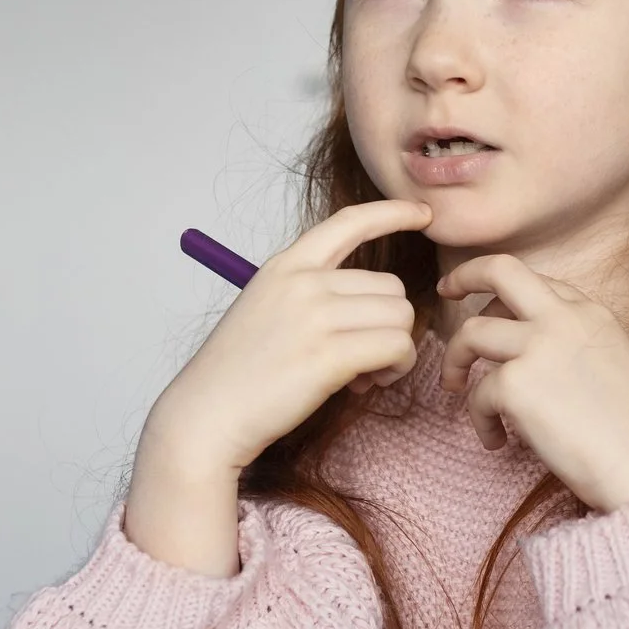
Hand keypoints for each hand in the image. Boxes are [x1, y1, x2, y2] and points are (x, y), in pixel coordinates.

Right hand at [127, 200, 430, 574]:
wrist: (207, 416)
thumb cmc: (238, 375)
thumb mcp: (266, 311)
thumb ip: (311, 296)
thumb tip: (368, 305)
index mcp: (285, 266)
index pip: (349, 222)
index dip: (393, 212)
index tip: (422, 213)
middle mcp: (302, 282)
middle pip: (391, 287)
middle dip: (390, 324)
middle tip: (366, 359)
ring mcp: (315, 316)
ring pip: (400, 317)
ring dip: (395, 350)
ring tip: (365, 374)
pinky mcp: (329, 354)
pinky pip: (397, 347)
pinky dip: (396, 368)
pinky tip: (368, 384)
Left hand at [436, 256, 628, 512]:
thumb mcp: (613, 363)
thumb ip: (573, 343)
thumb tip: (526, 353)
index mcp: (590, 312)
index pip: (536, 281)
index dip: (505, 294)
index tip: (487, 306)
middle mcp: (564, 318)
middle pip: (500, 270)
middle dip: (464, 276)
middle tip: (445, 293)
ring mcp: (539, 347)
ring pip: (471, 332)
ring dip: (456, 360)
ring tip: (457, 388)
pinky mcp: (518, 384)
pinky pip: (477, 393)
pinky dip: (479, 420)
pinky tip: (496, 441)